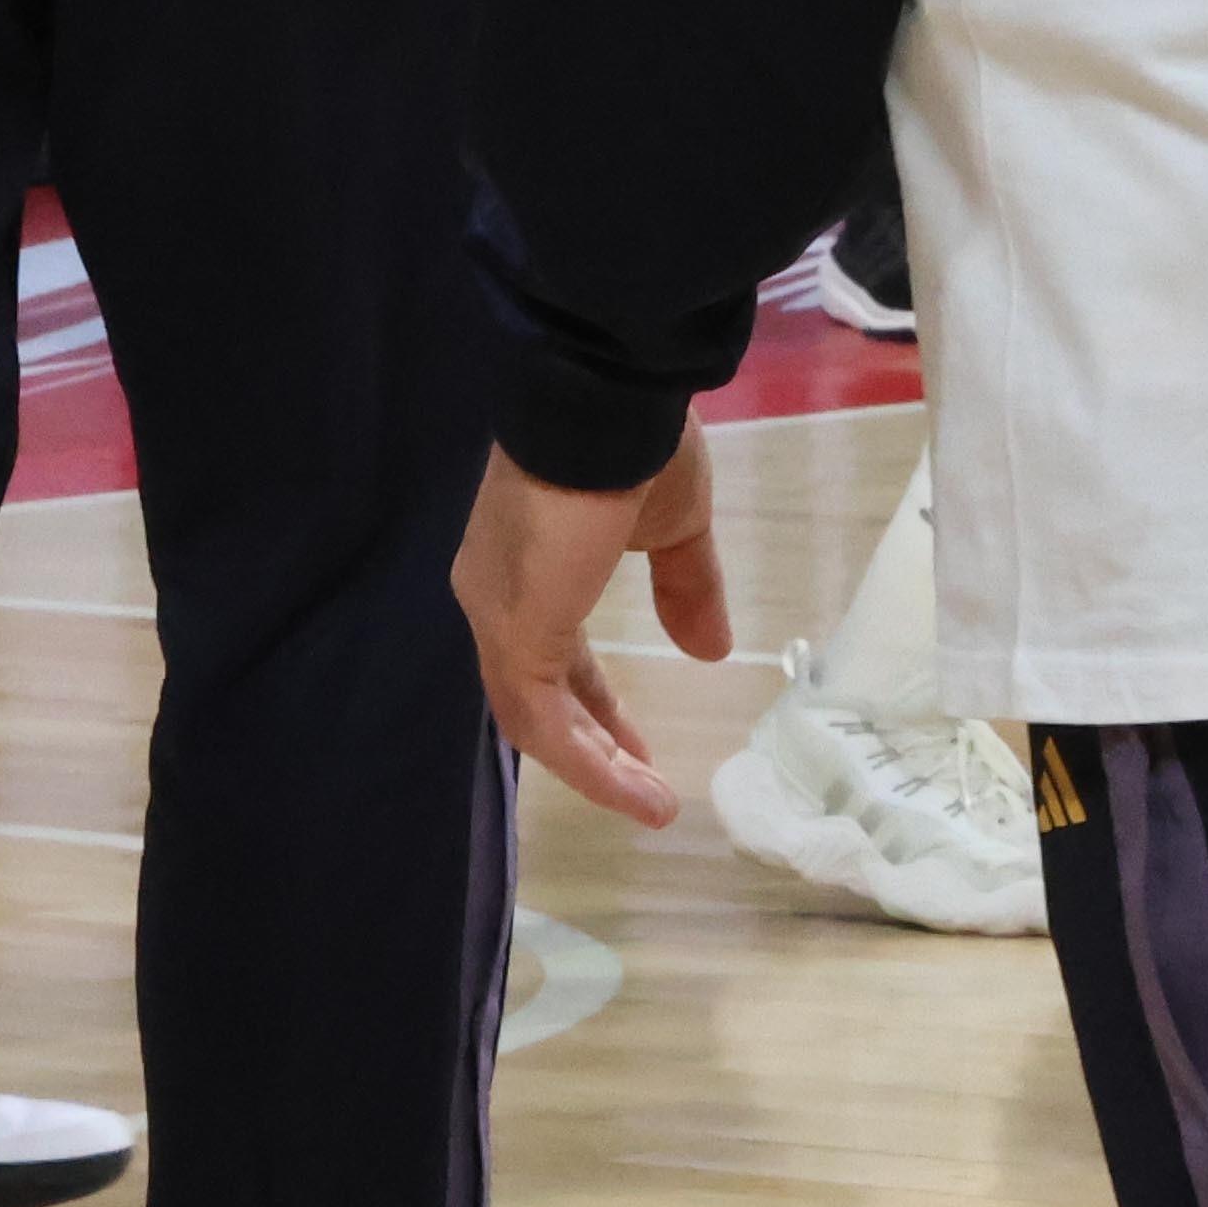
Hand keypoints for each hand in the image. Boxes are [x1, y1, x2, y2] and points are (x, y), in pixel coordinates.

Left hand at [458, 441, 735, 823]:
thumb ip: (686, 587)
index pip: (553, 648)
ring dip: (594, 767)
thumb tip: (711, 650)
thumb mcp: (675, 526)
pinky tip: (637, 789)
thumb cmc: (637, 446)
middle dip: (591, 740)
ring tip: (651, 803)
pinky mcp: (514, 636)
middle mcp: (496, 592)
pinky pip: (545, 724)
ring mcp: (498, 614)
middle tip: (640, 779)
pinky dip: (589, 766)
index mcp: (528, 561)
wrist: (605, 403)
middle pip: (537, 692)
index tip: (632, 735)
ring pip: (535, 718)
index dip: (594, 698)